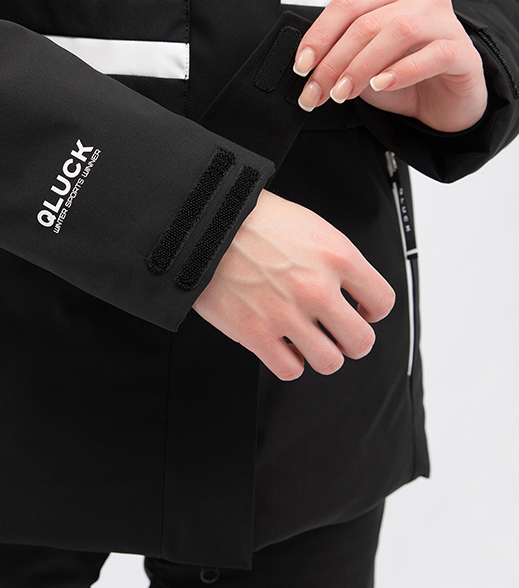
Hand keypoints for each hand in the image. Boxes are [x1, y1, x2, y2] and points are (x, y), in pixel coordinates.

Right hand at [192, 190, 394, 380]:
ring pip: (329, 362)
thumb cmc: (252, 217)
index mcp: (337, 256)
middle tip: (337, 333)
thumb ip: (334, 258)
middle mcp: (318, 288)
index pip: (383, 302)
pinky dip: (289, 362)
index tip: (360, 312)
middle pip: (361, 341)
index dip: (373, 311)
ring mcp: (287, 313)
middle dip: (351, 340)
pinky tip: (282, 344)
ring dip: (320, 353)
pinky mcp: (256, 333)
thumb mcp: (308, 224)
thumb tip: (349, 287)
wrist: (204, 222)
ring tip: (307, 339)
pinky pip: (290, 369)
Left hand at [293, 0, 487, 132]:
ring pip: (397, 32)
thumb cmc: (404, 77)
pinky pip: (434, 54)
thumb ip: (340, 55)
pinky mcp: (465, 52)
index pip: (348, 2)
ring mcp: (446, 22)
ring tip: (343, 92)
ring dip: (362, 66)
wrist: (446, 103)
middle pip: (367, 21)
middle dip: (334, 60)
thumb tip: (306, 66)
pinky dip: (402, 70)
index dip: (320, 34)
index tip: (301, 65)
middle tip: (317, 90)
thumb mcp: (364, 63)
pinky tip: (382, 84)